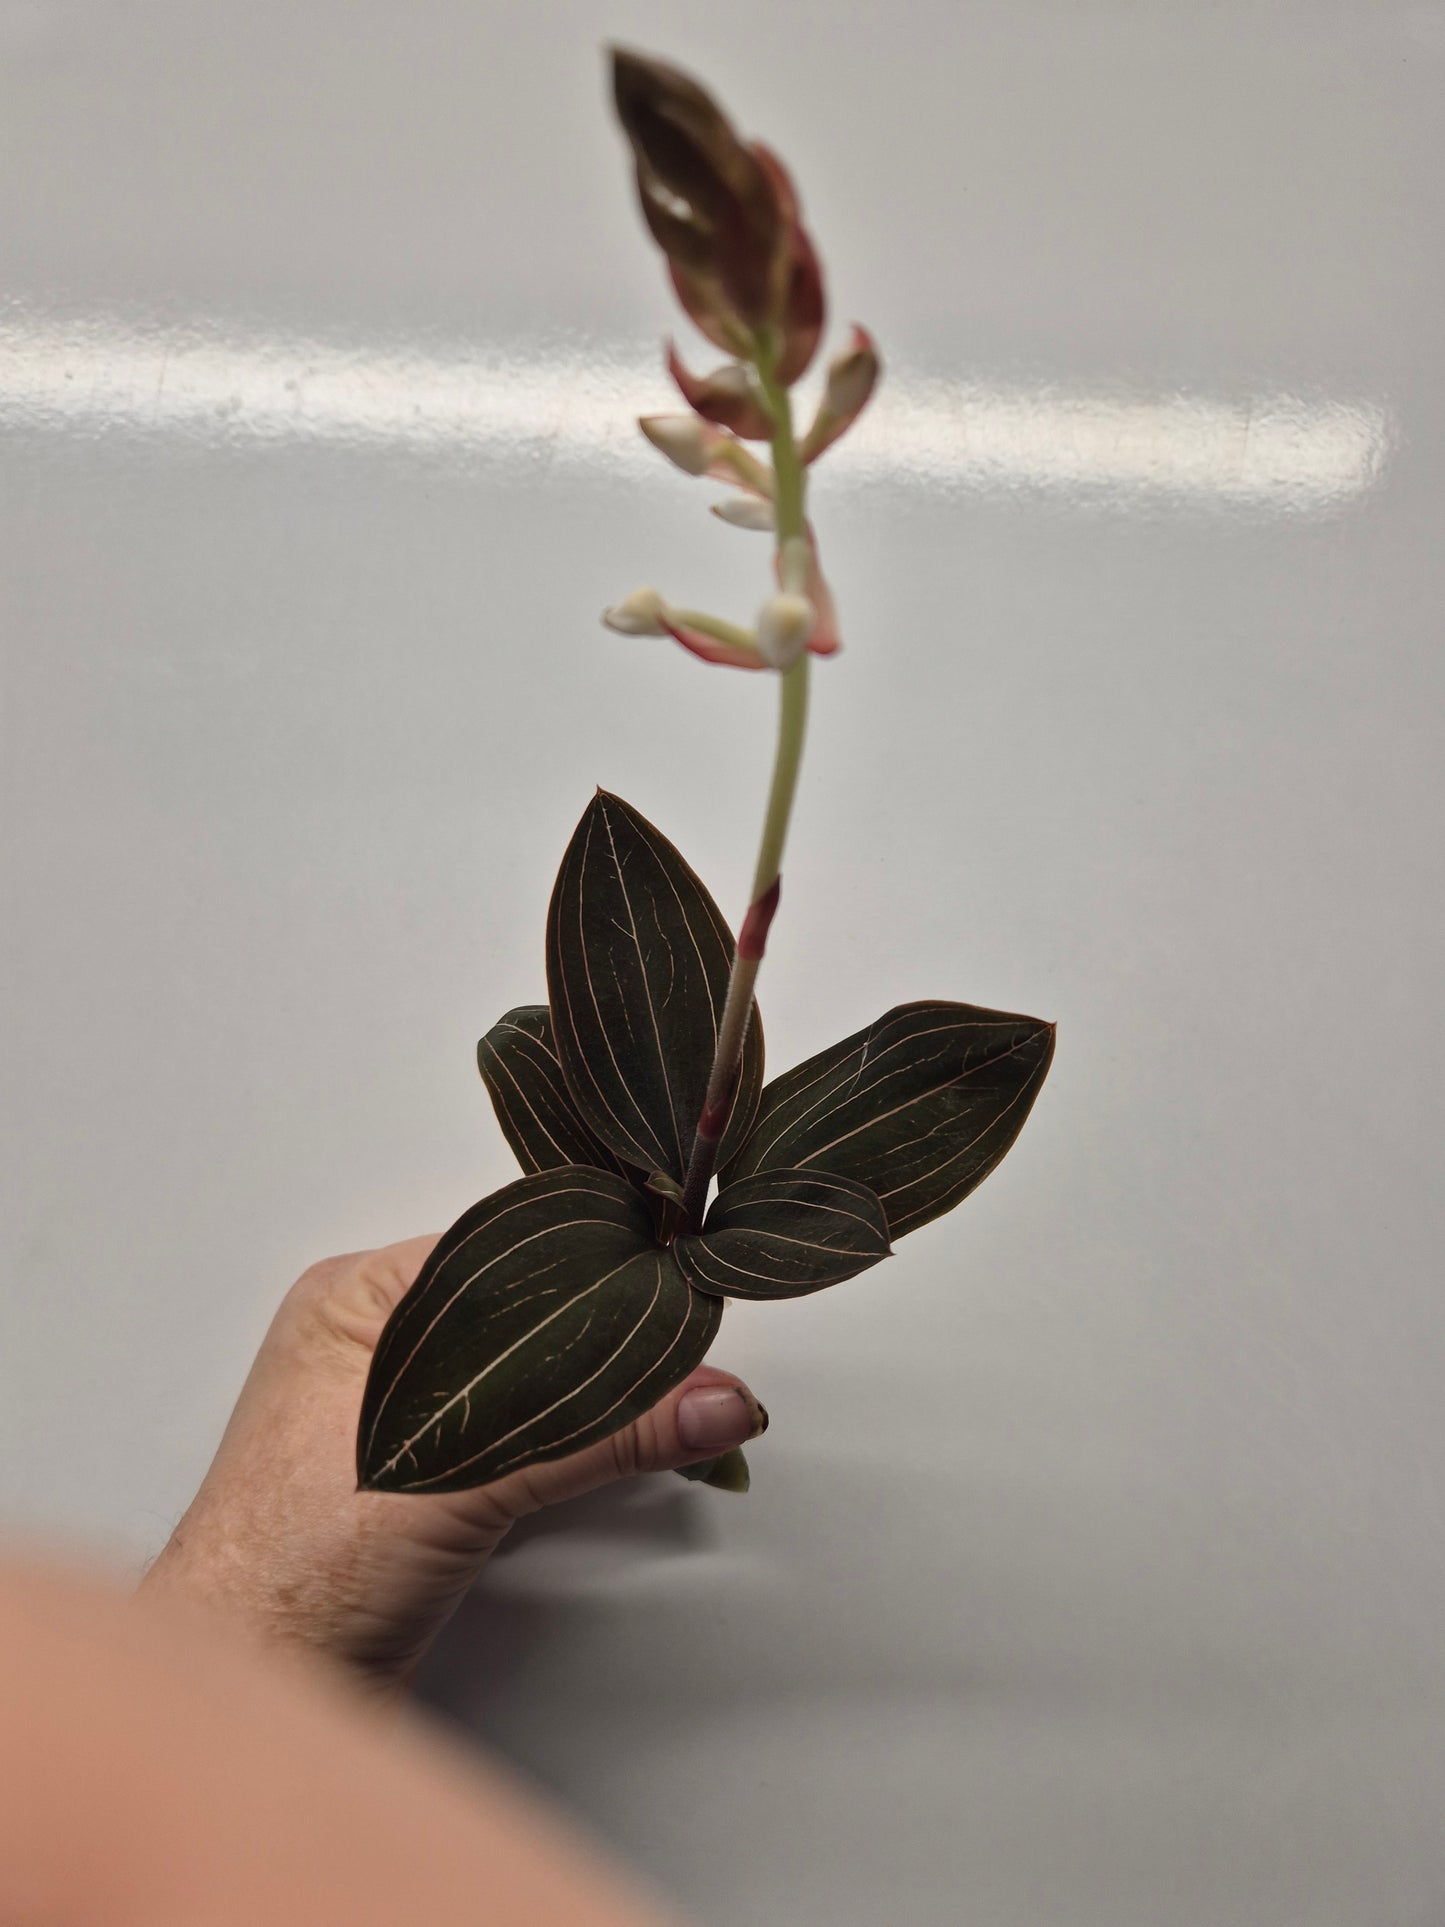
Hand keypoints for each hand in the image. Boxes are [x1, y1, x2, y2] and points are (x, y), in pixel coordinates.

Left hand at [140, 1235, 766, 1698]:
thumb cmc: (287, 1574)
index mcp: (359, 1301)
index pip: (508, 1251)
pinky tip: (636, 1450)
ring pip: (533, 1379)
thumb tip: (711, 1399)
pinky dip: (585, 1445)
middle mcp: (379, 1349)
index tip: (682, 1285)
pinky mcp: (431, 1489)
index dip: (599, 1267)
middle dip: (615, 1339)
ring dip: (605, 1397)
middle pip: (529, 1315)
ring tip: (687, 1398)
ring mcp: (405, 1421)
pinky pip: (528, 1439)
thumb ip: (600, 1434)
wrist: (252, 1697)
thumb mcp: (464, 1476)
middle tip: (700, 1350)